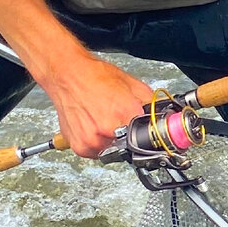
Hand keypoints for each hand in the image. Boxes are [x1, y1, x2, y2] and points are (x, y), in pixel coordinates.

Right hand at [38, 50, 153, 157]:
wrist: (67, 75)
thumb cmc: (94, 76)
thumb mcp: (132, 84)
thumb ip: (149, 103)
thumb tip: (160, 114)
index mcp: (124, 114)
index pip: (147, 134)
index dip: (147, 131)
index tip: (145, 129)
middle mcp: (107, 130)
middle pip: (130, 144)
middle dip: (129, 134)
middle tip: (120, 119)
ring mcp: (92, 141)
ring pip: (113, 151)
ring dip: (113, 140)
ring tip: (104, 120)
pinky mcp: (80, 148)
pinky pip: (96, 152)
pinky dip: (97, 142)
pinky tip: (94, 125)